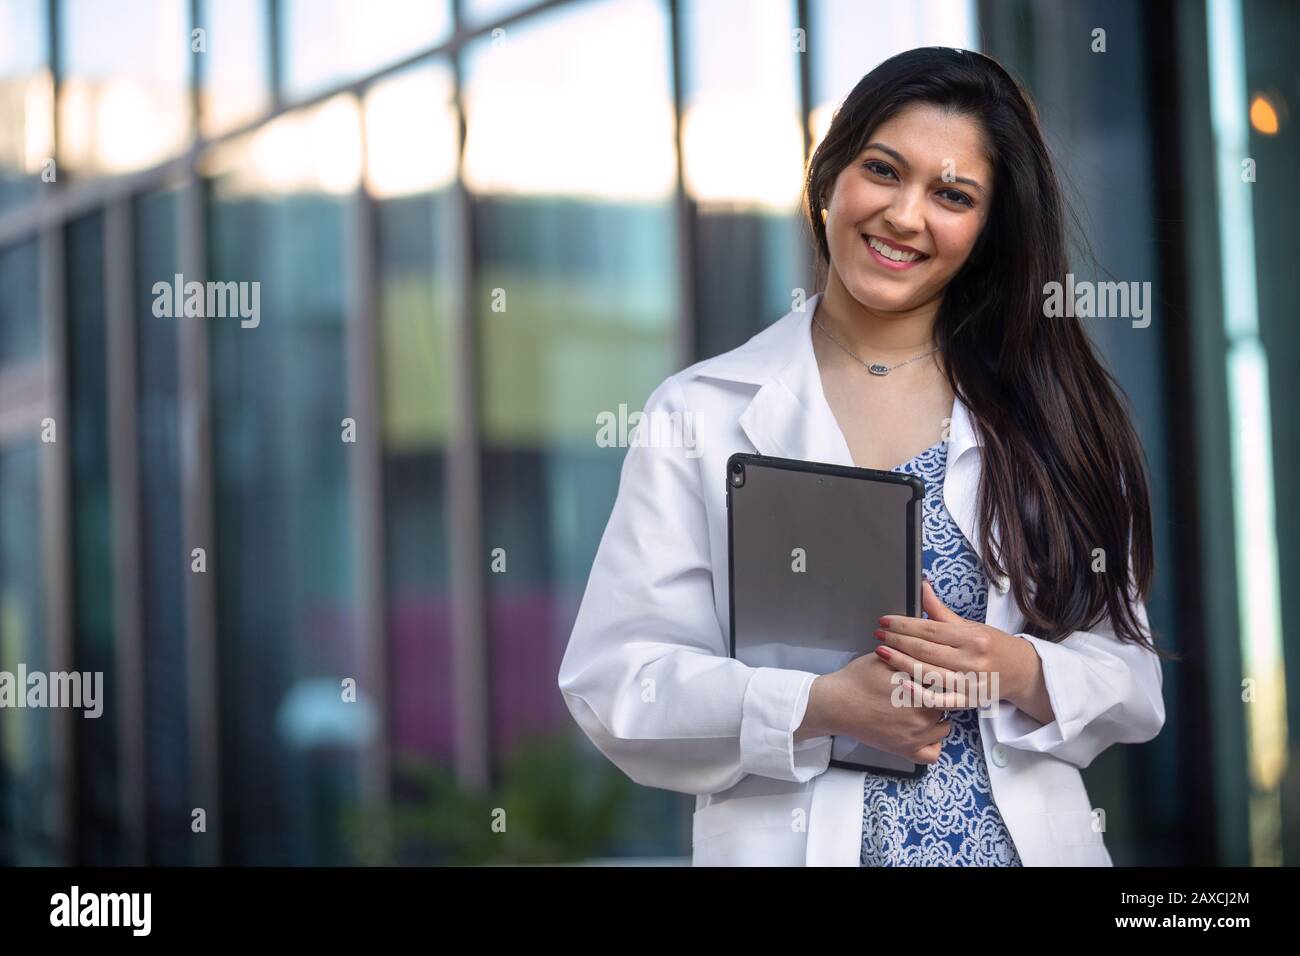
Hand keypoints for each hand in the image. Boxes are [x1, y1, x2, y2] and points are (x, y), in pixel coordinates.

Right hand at [798, 652, 951, 764]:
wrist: (835, 704)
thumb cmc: (857, 680)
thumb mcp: (884, 658)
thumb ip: (910, 655)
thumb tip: (930, 648)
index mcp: (919, 689)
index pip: (945, 683)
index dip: (941, 676)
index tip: (933, 674)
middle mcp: (921, 715)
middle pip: (947, 704)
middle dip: (939, 694)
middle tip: (925, 688)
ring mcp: (914, 736)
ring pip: (944, 726)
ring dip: (938, 716)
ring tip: (923, 706)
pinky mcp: (905, 750)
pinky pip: (932, 753)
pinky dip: (933, 743)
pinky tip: (924, 731)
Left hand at [871, 578, 1030, 709]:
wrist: (1020, 672)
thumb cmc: (992, 646)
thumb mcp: (970, 626)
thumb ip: (941, 612)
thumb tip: (922, 587)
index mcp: (973, 638)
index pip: (931, 630)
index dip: (904, 625)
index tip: (885, 621)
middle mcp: (972, 661)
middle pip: (926, 651)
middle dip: (898, 641)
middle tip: (878, 634)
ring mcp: (969, 684)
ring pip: (928, 673)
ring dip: (900, 663)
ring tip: (882, 652)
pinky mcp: (966, 702)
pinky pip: (938, 700)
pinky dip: (918, 691)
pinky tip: (901, 681)